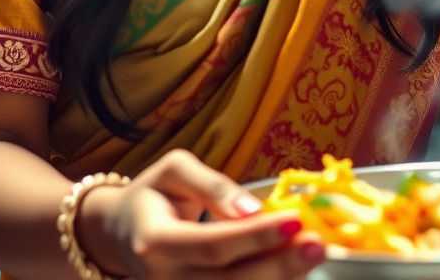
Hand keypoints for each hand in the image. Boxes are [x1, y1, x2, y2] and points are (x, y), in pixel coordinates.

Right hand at [80, 148, 325, 278]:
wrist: (123, 233)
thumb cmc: (153, 195)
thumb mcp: (173, 170)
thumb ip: (211, 185)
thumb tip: (252, 208)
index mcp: (156, 241)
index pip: (213, 244)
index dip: (256, 237)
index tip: (295, 220)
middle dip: (279, 265)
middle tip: (317, 244)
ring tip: (310, 256)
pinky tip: (288, 273)